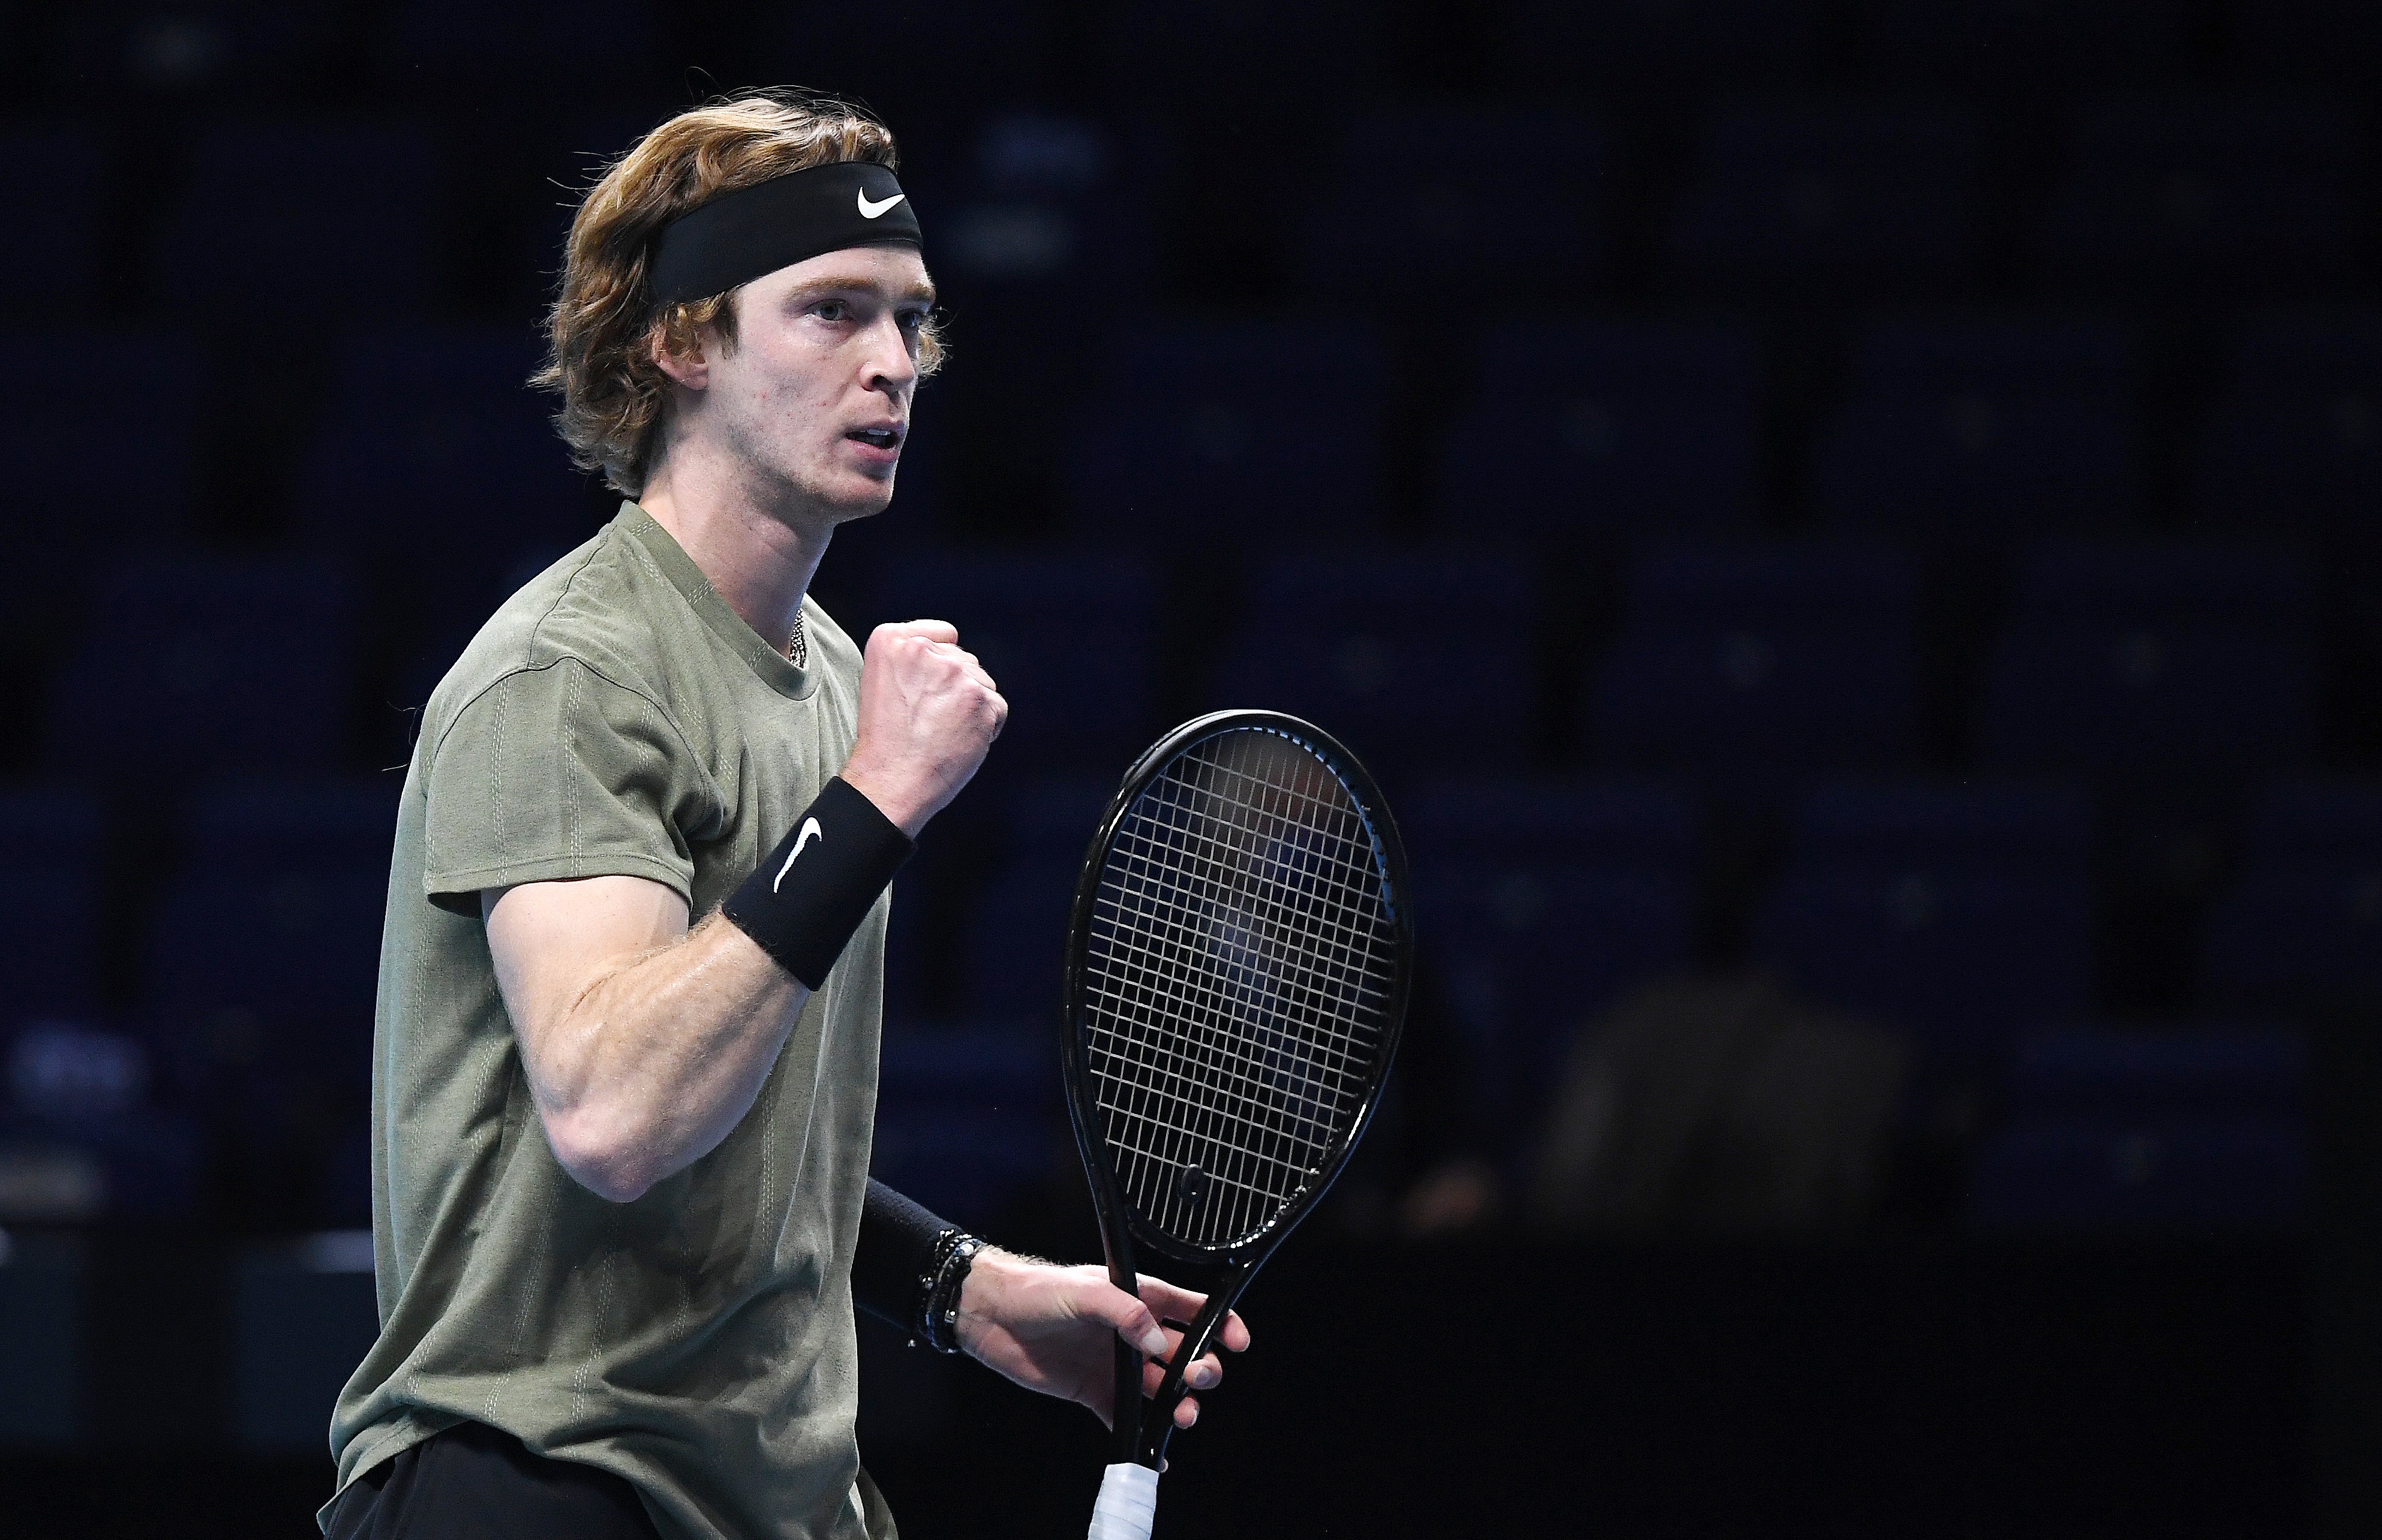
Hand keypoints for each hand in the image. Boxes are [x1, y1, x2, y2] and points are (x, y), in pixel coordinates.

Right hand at [841, 619, 1006, 835]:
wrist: (890, 782)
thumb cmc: (885, 740)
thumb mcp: (880, 680)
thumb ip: (912, 656)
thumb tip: (954, 643)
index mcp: (889, 640)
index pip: (941, 634)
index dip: (937, 665)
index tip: (921, 691)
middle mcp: (923, 650)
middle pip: (962, 659)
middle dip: (954, 687)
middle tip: (927, 718)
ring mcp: (955, 673)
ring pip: (981, 681)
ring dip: (970, 705)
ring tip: (941, 731)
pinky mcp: (980, 699)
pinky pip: (997, 706)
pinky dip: (986, 726)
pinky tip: (959, 740)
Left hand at [953, 1250, 1250, 1430]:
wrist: (991, 1316)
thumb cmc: (1036, 1290)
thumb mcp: (1083, 1291)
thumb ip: (1125, 1313)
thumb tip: (1156, 1343)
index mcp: (1139, 1299)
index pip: (1193, 1310)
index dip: (1221, 1324)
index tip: (1237, 1342)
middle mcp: (1133, 1333)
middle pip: (1184, 1355)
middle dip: (1200, 1370)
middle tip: (1195, 1381)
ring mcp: (1116, 1364)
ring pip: (1161, 1390)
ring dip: (1178, 1406)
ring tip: (1181, 1418)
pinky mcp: (1095, 1391)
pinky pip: (1126, 1417)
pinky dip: (1143, 1436)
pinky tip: (1156, 1453)